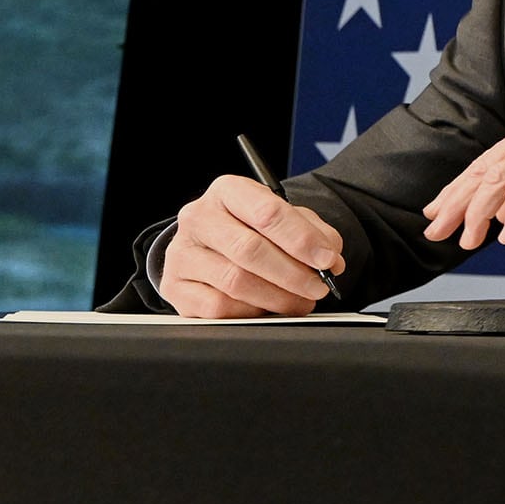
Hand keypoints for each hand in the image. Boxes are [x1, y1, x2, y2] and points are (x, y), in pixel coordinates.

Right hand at [159, 177, 347, 317]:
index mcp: (228, 191)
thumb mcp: (287, 219)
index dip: (302, 240)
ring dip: (277, 297)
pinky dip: (250, 311)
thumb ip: (313, 233)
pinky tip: (267, 308)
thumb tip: (329, 259)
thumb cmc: (253, 228)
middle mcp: (198, 218)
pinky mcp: (174, 286)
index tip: (326, 260)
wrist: (212, 244)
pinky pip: (217, 307)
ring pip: (234, 281)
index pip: (267, 212)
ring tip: (300, 301)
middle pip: (249, 249)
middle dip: (292, 274)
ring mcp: (181, 253)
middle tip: (318, 287)